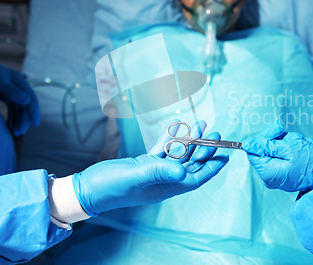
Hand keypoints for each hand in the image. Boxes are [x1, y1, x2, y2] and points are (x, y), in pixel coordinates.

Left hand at [0, 53, 39, 135]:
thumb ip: (13, 92)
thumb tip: (28, 102)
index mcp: (21, 83)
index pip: (32, 99)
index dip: (34, 112)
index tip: (35, 124)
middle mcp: (19, 88)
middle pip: (25, 106)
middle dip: (24, 119)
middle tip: (20, 132)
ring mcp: (13, 92)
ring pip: (19, 109)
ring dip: (18, 120)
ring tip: (15, 132)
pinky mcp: (5, 96)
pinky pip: (12, 109)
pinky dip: (12, 117)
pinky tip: (10, 126)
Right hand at [72, 120, 228, 215]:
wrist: (87, 188)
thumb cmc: (110, 187)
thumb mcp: (136, 177)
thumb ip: (159, 172)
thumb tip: (183, 171)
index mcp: (166, 188)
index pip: (196, 178)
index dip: (212, 167)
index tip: (225, 155)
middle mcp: (163, 181)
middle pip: (190, 165)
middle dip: (204, 149)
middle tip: (215, 133)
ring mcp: (154, 172)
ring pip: (178, 155)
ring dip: (190, 141)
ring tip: (201, 125)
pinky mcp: (144, 164)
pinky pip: (162, 151)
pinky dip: (170, 139)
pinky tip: (177, 127)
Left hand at [242, 120, 312, 192]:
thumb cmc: (312, 160)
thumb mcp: (289, 147)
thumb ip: (267, 145)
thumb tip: (248, 145)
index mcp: (268, 172)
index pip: (253, 151)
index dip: (263, 138)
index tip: (277, 130)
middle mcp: (270, 176)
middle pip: (264, 150)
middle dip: (278, 140)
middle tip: (292, 138)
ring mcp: (278, 174)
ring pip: (275, 149)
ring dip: (287, 142)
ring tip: (301, 145)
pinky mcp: (286, 171)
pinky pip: (283, 155)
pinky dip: (292, 148)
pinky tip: (302, 148)